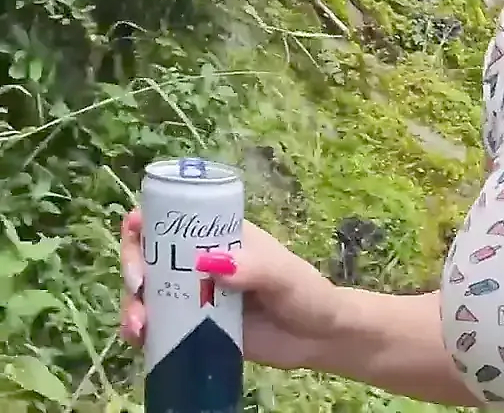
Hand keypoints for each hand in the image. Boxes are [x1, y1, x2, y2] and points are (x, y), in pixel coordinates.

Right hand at [119, 208, 345, 370]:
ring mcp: (192, 298)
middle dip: (133, 265)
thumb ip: (255, 268)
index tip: (135, 228)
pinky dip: (140, 331)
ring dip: (132, 304)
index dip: (149, 218)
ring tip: (139, 325)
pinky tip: (139, 339)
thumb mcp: (285, 276)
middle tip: (139, 284)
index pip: (176, 219)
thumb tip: (210, 263)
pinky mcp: (190, 330)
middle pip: (149, 255)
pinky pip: (155, 327)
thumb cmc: (306, 294)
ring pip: (146, 293)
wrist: (316, 338)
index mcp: (222, 238)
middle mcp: (199, 264)